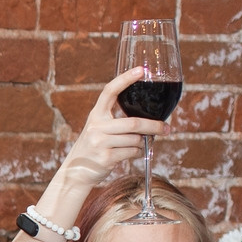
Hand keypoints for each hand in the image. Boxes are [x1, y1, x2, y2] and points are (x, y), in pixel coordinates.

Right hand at [58, 69, 164, 191]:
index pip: (109, 91)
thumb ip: (117, 120)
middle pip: (133, 122)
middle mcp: (96, 127)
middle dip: (153, 126)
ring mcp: (99, 142)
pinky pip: (132, 152)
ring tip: (139, 145)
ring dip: (143, 143)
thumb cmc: (93, 147)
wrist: (75, 171)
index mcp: (96, 115)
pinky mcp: (105, 157)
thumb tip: (150, 117)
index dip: (125, 79)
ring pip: (135, 139)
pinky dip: (137, 153)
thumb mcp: (99, 129)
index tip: (141, 70)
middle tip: (166, 128)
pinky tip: (132, 153)